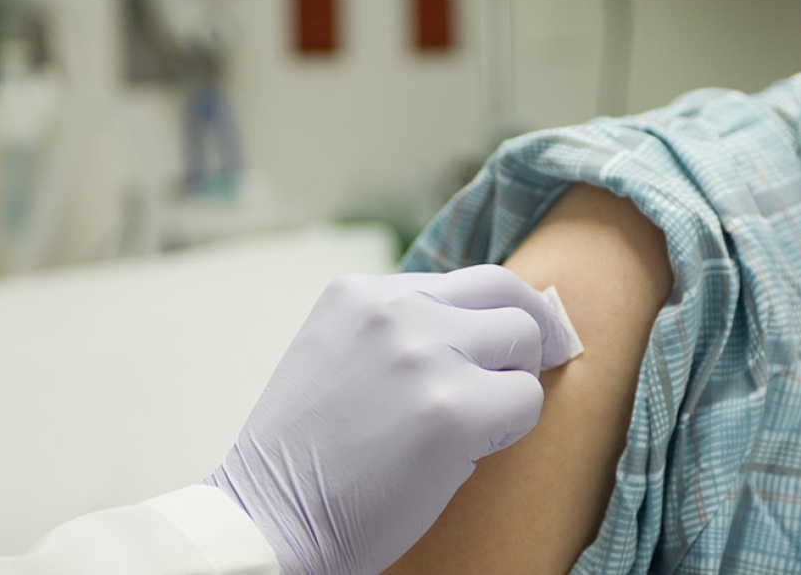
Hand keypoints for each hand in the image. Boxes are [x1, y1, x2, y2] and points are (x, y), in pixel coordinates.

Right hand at [204, 265, 576, 574]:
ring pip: (526, 343)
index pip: (471, 278)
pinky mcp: (451, 410)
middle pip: (509, 295)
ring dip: (511, 384)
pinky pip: (525, 402)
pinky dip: (509, 430)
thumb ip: (406, 328)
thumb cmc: (312, 452)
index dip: (505, 310)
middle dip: (529, 335)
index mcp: (362, 292)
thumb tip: (497, 322)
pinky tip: (464, 453)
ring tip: (472, 423)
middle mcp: (393, 310)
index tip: (520, 337)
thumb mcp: (342, 353)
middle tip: (529, 369)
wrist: (270, 521)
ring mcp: (422, 355)